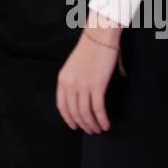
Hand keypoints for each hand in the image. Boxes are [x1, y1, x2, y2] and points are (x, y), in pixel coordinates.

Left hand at [56, 10, 120, 133]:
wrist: (99, 36)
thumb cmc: (89, 49)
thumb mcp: (73, 66)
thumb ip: (73, 81)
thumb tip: (78, 99)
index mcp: (62, 79)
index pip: (62, 105)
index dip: (68, 118)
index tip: (74, 126)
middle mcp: (70, 84)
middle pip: (75, 112)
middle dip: (83, 124)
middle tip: (91, 130)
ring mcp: (83, 85)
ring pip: (86, 113)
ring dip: (92, 124)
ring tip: (99, 129)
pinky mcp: (97, 85)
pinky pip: (98, 109)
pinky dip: (102, 119)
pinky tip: (106, 124)